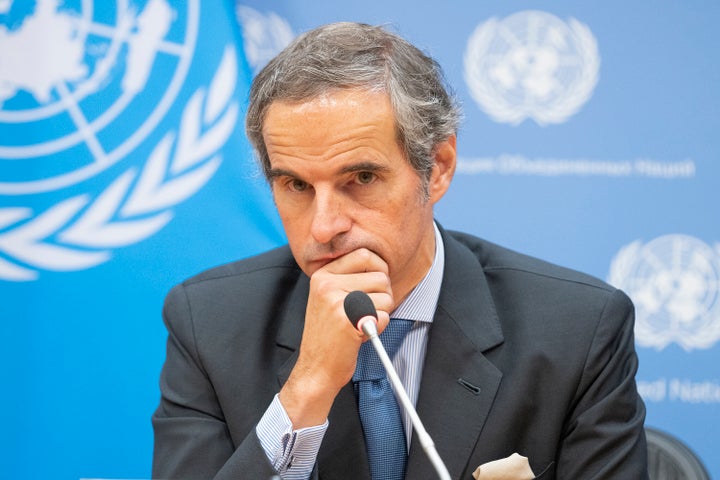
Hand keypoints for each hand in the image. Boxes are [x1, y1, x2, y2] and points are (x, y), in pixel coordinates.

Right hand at [279, 248, 392, 427]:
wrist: (316, 368)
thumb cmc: (329, 335)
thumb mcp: (329, 297)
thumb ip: (349, 277)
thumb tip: (381, 264)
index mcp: (323, 274)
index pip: (365, 254)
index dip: (379, 269)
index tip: (374, 286)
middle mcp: (327, 284)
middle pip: (380, 274)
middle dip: (384, 293)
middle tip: (370, 308)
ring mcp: (336, 300)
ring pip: (386, 295)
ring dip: (382, 311)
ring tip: (362, 322)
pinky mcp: (347, 319)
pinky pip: (383, 315)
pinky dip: (380, 326)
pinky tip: (362, 332)